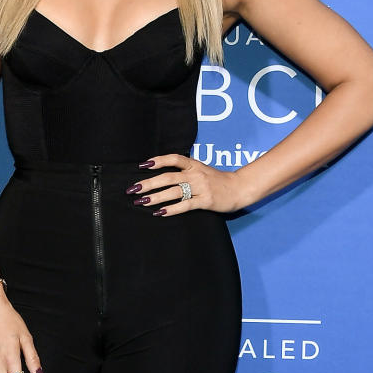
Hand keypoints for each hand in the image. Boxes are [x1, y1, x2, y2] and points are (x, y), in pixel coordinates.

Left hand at [130, 153, 247, 214]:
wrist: (239, 188)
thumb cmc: (217, 180)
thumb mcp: (201, 170)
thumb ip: (185, 171)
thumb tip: (163, 175)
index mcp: (194, 165)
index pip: (174, 159)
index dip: (158, 160)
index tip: (143, 165)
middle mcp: (196, 174)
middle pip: (168, 177)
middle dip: (149, 183)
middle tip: (134, 189)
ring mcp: (201, 187)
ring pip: (174, 191)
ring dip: (156, 197)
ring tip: (142, 202)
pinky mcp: (205, 201)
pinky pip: (185, 205)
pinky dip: (172, 209)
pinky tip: (160, 213)